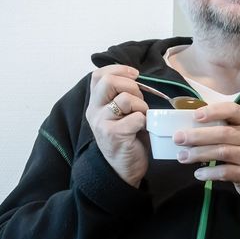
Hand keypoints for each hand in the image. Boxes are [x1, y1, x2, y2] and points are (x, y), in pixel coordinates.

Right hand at [85, 65, 148, 187]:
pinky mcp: (114, 134)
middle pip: (109, 81)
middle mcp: (94, 111)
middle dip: (132, 86)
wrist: (122, 169)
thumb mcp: (121, 114)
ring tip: (142, 118)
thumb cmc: (127, 139)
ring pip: (126, 99)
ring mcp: (102, 123)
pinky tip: (143, 129)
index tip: (135, 74)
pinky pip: (136, 117)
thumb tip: (136, 78)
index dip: (118, 69)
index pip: (98, 75)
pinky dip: (145, 121)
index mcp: (95, 104)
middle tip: (139, 101)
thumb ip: (123, 96)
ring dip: (142, 106)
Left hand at [172, 103, 239, 196]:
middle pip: (224, 133)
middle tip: (178, 138)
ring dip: (199, 153)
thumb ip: (219, 126)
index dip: (214, 111)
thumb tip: (187, 123)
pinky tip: (198, 173)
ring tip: (182, 156)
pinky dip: (210, 172)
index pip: (233, 110)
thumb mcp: (238, 133)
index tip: (195, 115)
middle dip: (198, 135)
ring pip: (223, 151)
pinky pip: (226, 172)